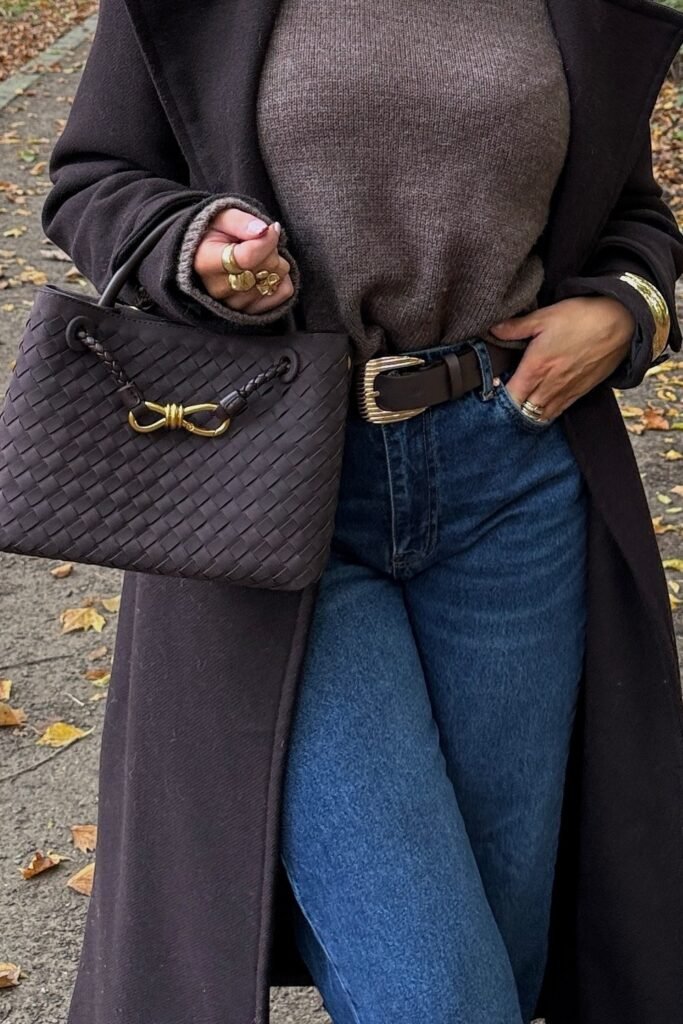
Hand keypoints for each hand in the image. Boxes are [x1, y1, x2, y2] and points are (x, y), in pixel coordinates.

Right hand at [192, 207, 293, 314]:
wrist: (205, 255)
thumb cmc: (215, 233)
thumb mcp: (222, 218)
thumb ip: (242, 222)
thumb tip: (263, 230)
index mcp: (206, 263)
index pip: (247, 257)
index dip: (267, 240)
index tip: (272, 228)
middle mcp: (220, 289)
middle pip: (266, 267)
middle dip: (271, 248)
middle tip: (258, 242)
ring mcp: (236, 304)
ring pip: (277, 278)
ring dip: (276, 262)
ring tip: (259, 256)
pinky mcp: (252, 310)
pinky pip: (284, 292)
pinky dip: (282, 278)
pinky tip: (267, 270)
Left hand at [488, 295, 634, 420]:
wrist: (620, 323)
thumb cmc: (581, 317)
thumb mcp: (544, 317)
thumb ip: (515, 327)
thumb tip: (492, 329)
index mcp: (535, 368)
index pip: (510, 397)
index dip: (498, 398)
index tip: (493, 390)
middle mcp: (549, 386)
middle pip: (522, 412)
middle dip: (510, 409)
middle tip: (502, 401)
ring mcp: (565, 392)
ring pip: (539, 416)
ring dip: (527, 414)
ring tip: (518, 406)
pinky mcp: (579, 393)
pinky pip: (557, 412)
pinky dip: (545, 414)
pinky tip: (538, 407)